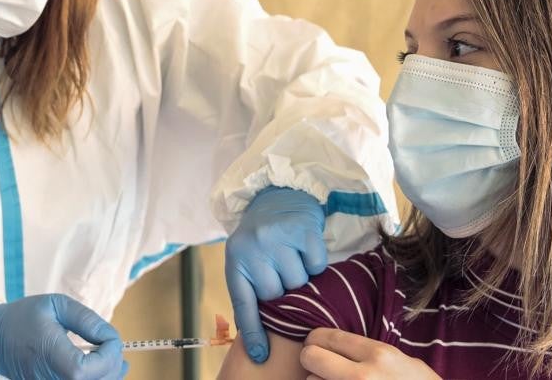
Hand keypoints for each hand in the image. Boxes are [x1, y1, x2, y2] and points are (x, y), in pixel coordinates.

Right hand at [0, 294, 126, 379]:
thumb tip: (109, 336)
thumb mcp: (56, 306)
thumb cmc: (22, 318)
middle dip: (113, 365)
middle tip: (115, 347)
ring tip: (115, 359)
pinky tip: (100, 370)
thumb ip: (86, 320)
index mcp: (54, 357)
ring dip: (108, 375)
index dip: (110, 354)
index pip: (93, 369)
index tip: (109, 338)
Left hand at [226, 186, 327, 362]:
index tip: (259, 356)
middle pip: (277, 295)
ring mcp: (278, 238)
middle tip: (280, 270)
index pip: (244, 303)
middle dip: (282, 290)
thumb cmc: (262, 236)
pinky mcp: (303, 230)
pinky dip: (314, 261)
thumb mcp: (245, 259)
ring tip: (291, 256)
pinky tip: (303, 247)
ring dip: (299, 275)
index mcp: (236, 260)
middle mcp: (254, 248)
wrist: (279, 195)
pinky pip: (316, 265)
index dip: (252, 332)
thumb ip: (250, 290)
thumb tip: (259, 337)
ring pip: (299, 282)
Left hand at [301, 328, 439, 379]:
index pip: (328, 337)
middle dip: (311, 358)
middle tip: (317, 363)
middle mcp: (362, 377)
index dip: (316, 338)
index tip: (314, 342)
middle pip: (311, 357)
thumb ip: (372, 353)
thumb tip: (340, 346)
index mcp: (379, 355)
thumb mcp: (404, 363)